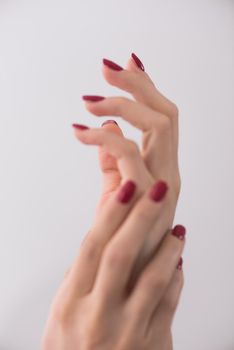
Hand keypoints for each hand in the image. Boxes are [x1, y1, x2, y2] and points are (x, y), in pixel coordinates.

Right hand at [41, 177, 184, 349]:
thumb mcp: (61, 313)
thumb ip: (79, 278)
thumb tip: (98, 240)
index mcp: (71, 302)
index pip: (93, 247)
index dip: (111, 214)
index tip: (126, 188)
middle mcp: (97, 314)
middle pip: (121, 255)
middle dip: (141, 218)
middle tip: (158, 190)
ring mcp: (126, 331)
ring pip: (151, 279)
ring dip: (167, 249)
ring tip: (178, 228)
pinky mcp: (151, 344)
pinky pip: (168, 306)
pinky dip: (176, 279)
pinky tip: (180, 261)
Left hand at [75, 53, 180, 283]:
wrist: (125, 284)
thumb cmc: (121, 238)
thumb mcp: (117, 195)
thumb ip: (115, 162)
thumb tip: (110, 128)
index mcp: (163, 170)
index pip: (164, 119)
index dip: (147, 89)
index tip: (127, 65)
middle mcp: (169, 174)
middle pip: (165, 115)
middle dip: (138, 86)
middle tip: (108, 69)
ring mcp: (162, 187)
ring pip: (155, 128)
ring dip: (121, 106)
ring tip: (89, 103)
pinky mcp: (146, 201)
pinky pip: (131, 157)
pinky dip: (107, 139)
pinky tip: (84, 134)